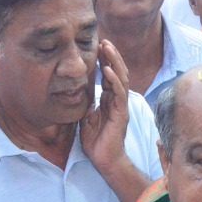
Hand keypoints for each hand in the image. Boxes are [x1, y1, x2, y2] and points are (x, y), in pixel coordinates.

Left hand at [82, 39, 131, 172]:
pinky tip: (107, 70)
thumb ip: (87, 104)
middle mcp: (117, 101)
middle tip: (104, 41)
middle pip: (117, 73)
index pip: (109, 77)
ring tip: (107, 48)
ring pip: (121, 79)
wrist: (104, 160)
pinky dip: (114, 81)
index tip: (98, 47)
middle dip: (111, 56)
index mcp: (109, 101)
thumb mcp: (86, 118)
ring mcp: (121, 107)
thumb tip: (79, 92)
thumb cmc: (96, 142)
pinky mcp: (121, 114)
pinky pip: (119, 94)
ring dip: (114, 63)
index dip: (104, 62)